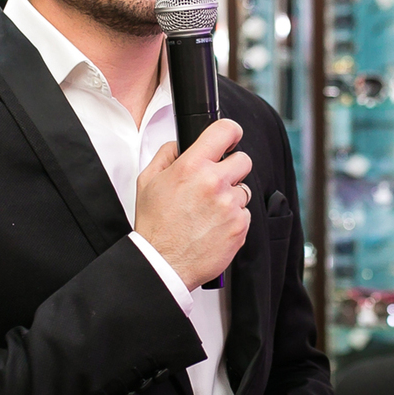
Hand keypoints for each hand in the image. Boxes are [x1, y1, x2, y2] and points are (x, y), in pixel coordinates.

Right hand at [136, 118, 251, 290]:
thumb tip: (180, 145)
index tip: (230, 137)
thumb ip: (166, 155)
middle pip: (244, 160)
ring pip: (243, 190)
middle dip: (231, 169)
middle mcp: (214, 183)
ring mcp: (230, 206)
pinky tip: (213, 226)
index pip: (225, 130)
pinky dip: (233, 219)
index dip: (230, 132)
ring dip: (231, 197)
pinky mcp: (240, 226)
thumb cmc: (155, 225)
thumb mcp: (148, 181)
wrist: (163, 264)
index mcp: (192, 167)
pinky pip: (245, 214)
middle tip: (215, 183)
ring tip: (208, 212)